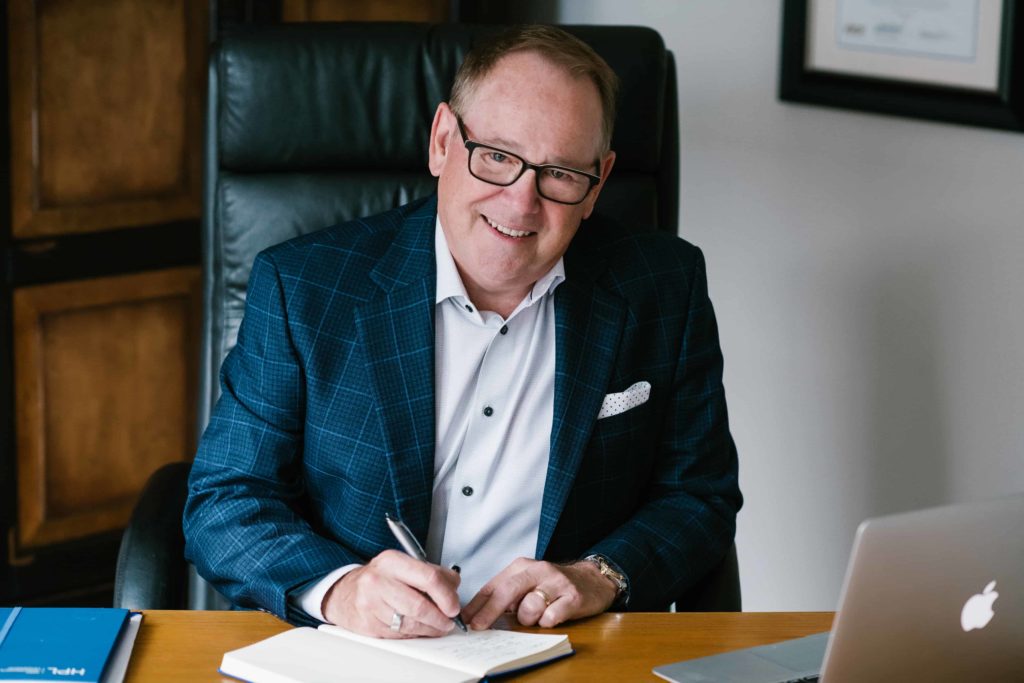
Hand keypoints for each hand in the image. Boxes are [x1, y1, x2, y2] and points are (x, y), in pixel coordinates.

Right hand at [321, 549, 460, 637]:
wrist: (346, 592)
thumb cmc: (380, 578)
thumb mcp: (405, 566)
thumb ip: (434, 573)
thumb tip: (454, 588)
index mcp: (392, 561)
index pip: (428, 578)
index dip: (446, 596)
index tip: (453, 606)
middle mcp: (378, 580)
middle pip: (419, 605)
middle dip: (439, 618)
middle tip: (448, 621)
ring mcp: (370, 604)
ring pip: (410, 624)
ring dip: (429, 629)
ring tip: (436, 626)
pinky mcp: (367, 624)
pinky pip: (399, 635)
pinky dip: (413, 634)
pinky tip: (417, 628)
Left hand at [461, 557, 617, 630]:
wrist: (592, 579)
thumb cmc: (553, 584)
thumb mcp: (527, 581)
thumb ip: (506, 594)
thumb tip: (478, 614)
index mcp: (522, 566)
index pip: (494, 585)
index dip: (477, 604)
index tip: (465, 619)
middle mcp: (539, 570)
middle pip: (507, 591)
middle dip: (489, 611)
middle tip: (478, 627)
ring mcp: (556, 583)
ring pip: (529, 607)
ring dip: (528, 618)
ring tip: (536, 615)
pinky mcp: (573, 597)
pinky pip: (551, 616)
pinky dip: (547, 621)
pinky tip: (552, 616)